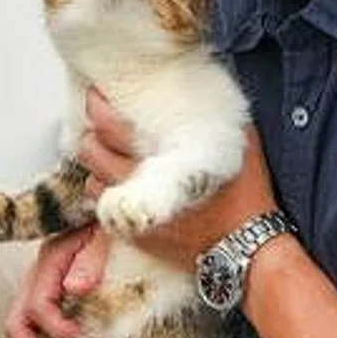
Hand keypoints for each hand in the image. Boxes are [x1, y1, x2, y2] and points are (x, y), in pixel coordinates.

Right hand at [6, 227, 108, 337]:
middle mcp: (38, 276)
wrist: (109, 213)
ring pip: (22, 329)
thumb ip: (91, 260)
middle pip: (16, 323)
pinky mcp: (50, 295)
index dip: (55, 328)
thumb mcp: (105, 236)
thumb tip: (75, 288)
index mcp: (50, 260)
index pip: (38, 305)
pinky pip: (37, 327)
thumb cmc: (109, 226)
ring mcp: (40, 287)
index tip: (78, 337)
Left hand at [75, 88, 280, 270]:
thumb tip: (205, 90)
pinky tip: (116, 184)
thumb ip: (218, 116)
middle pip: (93, 152)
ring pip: (92, 181)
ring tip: (106, 155)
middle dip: (91, 135)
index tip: (97, 95)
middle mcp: (140, 183)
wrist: (244, 246)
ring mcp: (135, 210)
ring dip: (96, 167)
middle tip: (97, 124)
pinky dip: (105, 193)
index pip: (112, 126)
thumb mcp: (241, 144)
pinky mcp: (135, 233)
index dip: (98, 107)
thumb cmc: (245, 194)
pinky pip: (103, 208)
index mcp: (162, 156)